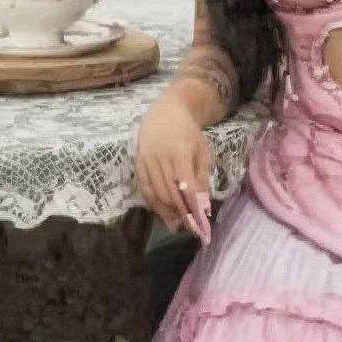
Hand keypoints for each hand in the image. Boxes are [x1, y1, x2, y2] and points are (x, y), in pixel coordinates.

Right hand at [135, 86, 212, 236]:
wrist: (166, 111)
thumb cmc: (189, 132)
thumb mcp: (202, 151)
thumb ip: (202, 177)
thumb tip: (203, 204)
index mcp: (179, 153)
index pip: (186, 188)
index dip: (193, 208)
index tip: (201, 225)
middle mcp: (160, 158)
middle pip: (170, 194)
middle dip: (182, 214)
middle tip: (192, 229)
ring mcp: (146, 161)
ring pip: (156, 194)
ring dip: (167, 212)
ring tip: (178, 226)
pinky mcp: (138, 163)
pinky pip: (144, 188)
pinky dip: (152, 203)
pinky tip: (161, 213)